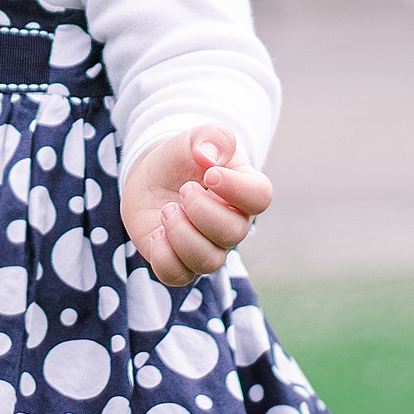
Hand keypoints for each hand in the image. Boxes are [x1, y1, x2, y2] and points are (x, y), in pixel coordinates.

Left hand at [121, 121, 273, 287]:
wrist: (153, 177)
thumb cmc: (183, 158)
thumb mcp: (196, 138)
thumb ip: (211, 137)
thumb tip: (211, 155)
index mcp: (243, 189)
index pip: (260, 196)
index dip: (236, 187)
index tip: (209, 174)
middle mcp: (232, 224)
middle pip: (233, 233)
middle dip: (201, 210)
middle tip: (182, 190)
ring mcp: (207, 247)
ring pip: (209, 261)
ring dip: (182, 234)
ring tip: (167, 210)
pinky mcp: (180, 262)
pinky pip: (178, 276)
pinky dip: (164, 257)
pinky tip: (156, 234)